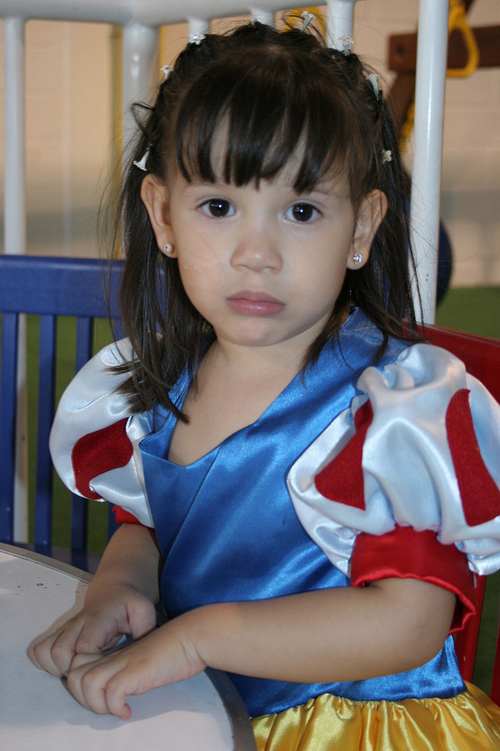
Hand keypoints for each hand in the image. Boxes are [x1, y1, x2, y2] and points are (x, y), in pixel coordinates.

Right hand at [28, 584, 156, 678]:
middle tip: (91, 679)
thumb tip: (141, 653)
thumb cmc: (129, 604)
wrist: (112, 590)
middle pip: (61, 652)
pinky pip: (40, 651)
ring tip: (79, 675)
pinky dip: (46, 664)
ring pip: (46, 651)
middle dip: (73, 672)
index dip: (90, 663)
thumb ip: (145, 630)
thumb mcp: (144, 611)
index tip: (104, 669)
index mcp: (100, 619)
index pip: (84, 646)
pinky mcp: (59, 633)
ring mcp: (66, 628)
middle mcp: (78, 623)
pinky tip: (65, 668)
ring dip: (57, 670)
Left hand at [66, 616, 205, 719]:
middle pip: (73, 675)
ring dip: (96, 704)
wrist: (192, 637)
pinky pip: (112, 692)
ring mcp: (124, 662)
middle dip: (83, 699)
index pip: (77, 665)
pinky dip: (116, 707)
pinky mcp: (137, 670)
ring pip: (86, 682)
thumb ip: (128, 672)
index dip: (81, 686)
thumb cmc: (173, 650)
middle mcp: (114, 657)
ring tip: (115, 709)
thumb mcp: (141, 662)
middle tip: (105, 707)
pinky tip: (129, 711)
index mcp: (113, 655)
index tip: (102, 698)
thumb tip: (118, 696)